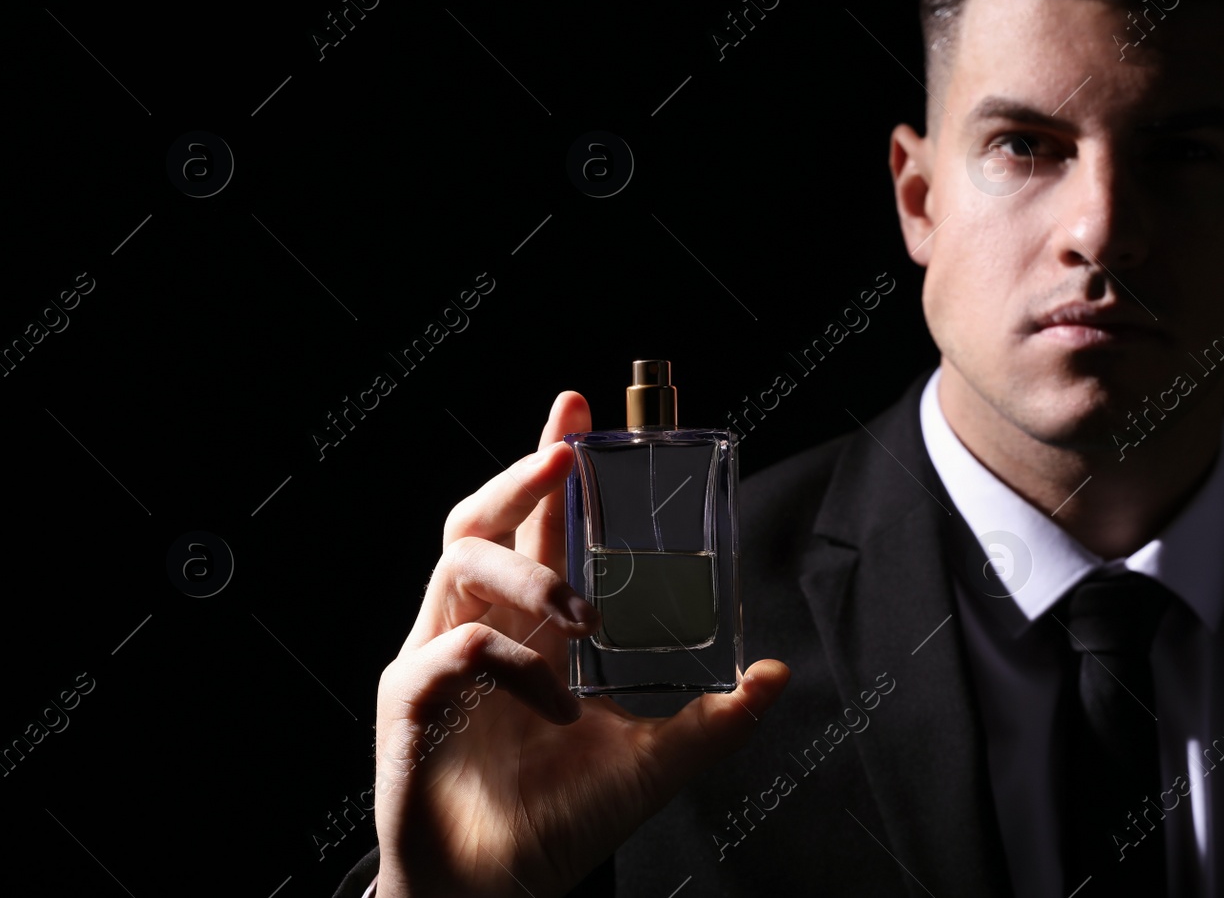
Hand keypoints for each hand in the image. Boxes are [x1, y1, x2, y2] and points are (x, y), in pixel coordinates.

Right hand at [372, 391, 789, 896]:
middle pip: (484, 516)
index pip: (538, 526)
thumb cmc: (562, 821)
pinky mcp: (411, 697)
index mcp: (534, 627)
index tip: (581, 411)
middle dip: (523, 470)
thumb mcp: (654, 762)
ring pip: (460, 558)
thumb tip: (776, 675)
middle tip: (566, 447)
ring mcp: (441, 655)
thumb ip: (714, 719)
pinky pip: (458, 648)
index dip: (553, 465)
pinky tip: (559, 705)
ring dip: (529, 570)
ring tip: (584, 613)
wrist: (500, 893)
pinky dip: (517, 666)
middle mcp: (485, 626)